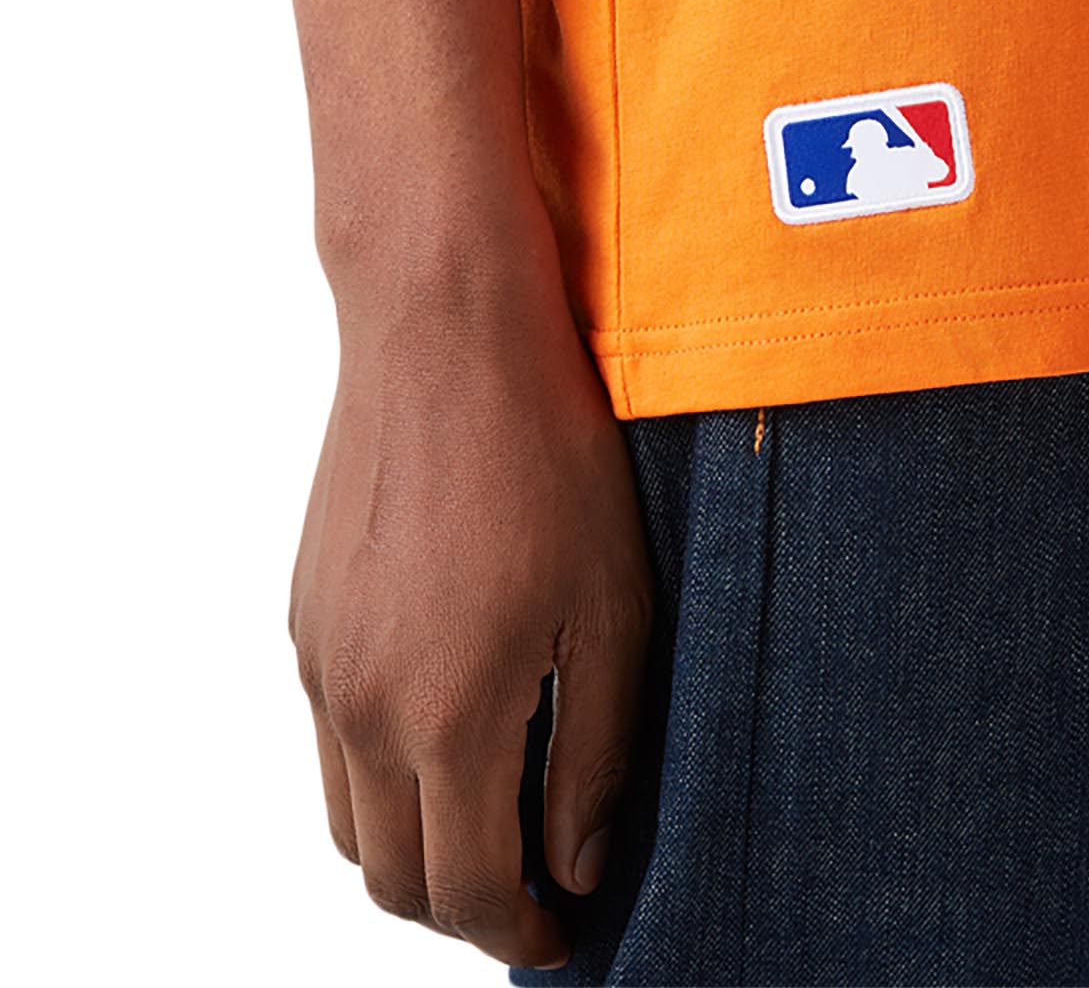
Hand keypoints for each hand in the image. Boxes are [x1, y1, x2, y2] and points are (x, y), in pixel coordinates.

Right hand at [289, 209, 652, 967]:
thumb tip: (575, 864)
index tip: (566, 928)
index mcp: (443, 716)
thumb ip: (592, 756)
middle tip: (534, 889)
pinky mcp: (306, 616)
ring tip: (491, 820)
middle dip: (463, 909)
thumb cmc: (548, 457)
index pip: (468, 891)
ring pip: (347, 819)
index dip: (523, 935)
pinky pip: (330, 740)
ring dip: (412, 850)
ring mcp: (321, 661)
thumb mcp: (611, 609)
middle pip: (391, 878)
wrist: (447, 333)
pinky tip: (446, 729)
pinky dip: (380, 776)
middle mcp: (361, 706)